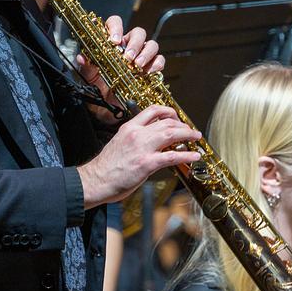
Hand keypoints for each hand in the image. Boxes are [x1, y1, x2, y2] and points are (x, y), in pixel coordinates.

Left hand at [77, 15, 164, 117]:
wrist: (107, 113)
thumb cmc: (98, 90)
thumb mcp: (89, 79)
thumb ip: (86, 67)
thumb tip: (81, 57)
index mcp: (112, 44)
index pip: (115, 24)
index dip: (116, 28)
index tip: (114, 41)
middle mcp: (128, 47)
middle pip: (138, 33)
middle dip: (135, 43)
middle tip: (128, 57)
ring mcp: (141, 58)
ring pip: (151, 45)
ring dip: (146, 53)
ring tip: (138, 66)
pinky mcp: (150, 70)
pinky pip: (159, 61)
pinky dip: (157, 64)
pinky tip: (149, 72)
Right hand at [78, 105, 200, 208]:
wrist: (96, 180)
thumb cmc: (105, 167)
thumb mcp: (119, 143)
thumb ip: (134, 139)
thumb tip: (149, 141)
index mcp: (129, 127)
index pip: (152, 110)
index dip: (168, 111)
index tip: (175, 116)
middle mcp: (137, 133)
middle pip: (166, 121)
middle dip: (182, 124)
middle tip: (189, 130)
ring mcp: (143, 148)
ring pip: (172, 133)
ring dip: (188, 134)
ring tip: (196, 138)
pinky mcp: (147, 163)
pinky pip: (172, 156)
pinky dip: (187, 155)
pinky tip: (195, 156)